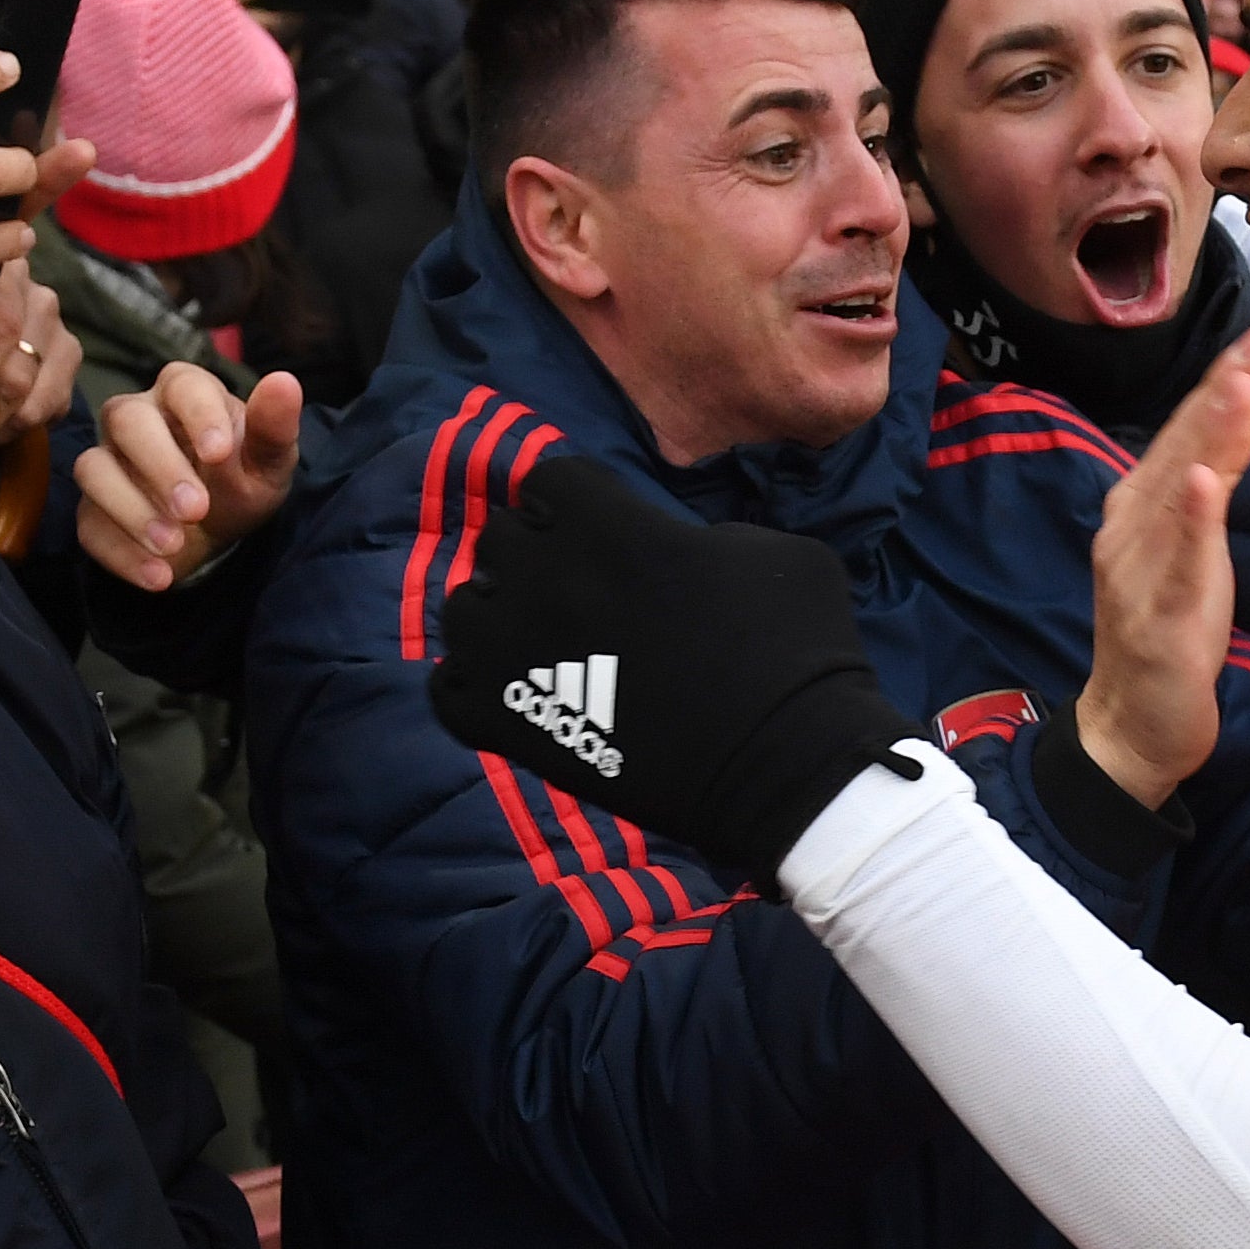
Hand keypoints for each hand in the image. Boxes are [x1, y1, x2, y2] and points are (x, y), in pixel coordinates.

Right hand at [77, 363, 299, 589]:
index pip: (182, 385)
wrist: (217, 527)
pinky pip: (89, 524)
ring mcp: (107, 461)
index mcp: (183, 392)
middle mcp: (136, 417)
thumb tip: (284, 383)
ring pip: (94, 469)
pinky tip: (158, 576)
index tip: (218, 455)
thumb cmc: (242, 478)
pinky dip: (121, 553)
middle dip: (160, 466)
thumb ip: (274, 426)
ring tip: (173, 546)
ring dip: (132, 510)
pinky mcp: (93, 509)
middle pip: (125, 419)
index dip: (198, 417)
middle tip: (196, 510)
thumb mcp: (269, 460)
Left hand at [431, 455, 915, 878]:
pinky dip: (473, 689)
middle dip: (535, 553)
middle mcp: (549, 581)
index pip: (549, 481)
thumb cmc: (800, 651)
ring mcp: (520, 656)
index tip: (601, 528)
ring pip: (464, 609)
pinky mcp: (511, 726)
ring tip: (539, 643)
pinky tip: (516, 696)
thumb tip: (670, 548)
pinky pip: (449, 690)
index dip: (574, 502)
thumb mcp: (773, 551)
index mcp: (611, 528)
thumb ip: (701, 535)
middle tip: (577, 588)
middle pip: (501, 538)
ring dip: (497, 618)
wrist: (787, 767)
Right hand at [1078, 323, 1249, 807]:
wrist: (1131, 727)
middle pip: (1184, 447)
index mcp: (1140, 508)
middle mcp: (1131, 529)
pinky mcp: (1159, 619)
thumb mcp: (1194, 551)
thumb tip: (1232, 429)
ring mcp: (1140, 573)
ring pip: (1180, 492)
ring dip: (1211, 435)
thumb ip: (1209, 492)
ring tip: (1241, 383)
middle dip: (1226, 388)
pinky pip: (1178, 564)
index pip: (1189, 432)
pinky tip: (1206, 482)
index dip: (1227, 381)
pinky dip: (1192, 521)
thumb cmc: (1167, 633)